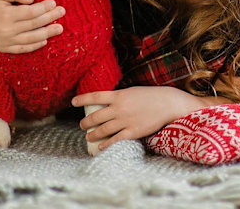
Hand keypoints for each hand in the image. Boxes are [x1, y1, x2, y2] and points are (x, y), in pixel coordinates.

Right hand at [0, 0, 64, 52]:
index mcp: (6, 16)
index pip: (31, 12)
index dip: (44, 8)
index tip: (55, 3)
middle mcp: (6, 30)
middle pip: (34, 25)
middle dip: (50, 18)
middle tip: (62, 12)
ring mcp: (5, 41)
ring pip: (31, 39)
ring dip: (47, 34)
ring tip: (60, 28)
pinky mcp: (3, 48)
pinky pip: (22, 49)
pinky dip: (34, 46)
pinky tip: (45, 40)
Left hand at [73, 86, 210, 150]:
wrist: (167, 103)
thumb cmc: (150, 96)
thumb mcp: (132, 91)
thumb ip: (119, 97)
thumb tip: (106, 103)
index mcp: (119, 95)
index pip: (95, 96)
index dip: (82, 99)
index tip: (73, 102)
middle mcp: (119, 108)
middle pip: (96, 116)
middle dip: (86, 122)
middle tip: (82, 125)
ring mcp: (125, 121)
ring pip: (102, 130)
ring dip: (92, 134)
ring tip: (88, 137)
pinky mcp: (132, 132)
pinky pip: (115, 140)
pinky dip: (105, 144)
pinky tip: (100, 147)